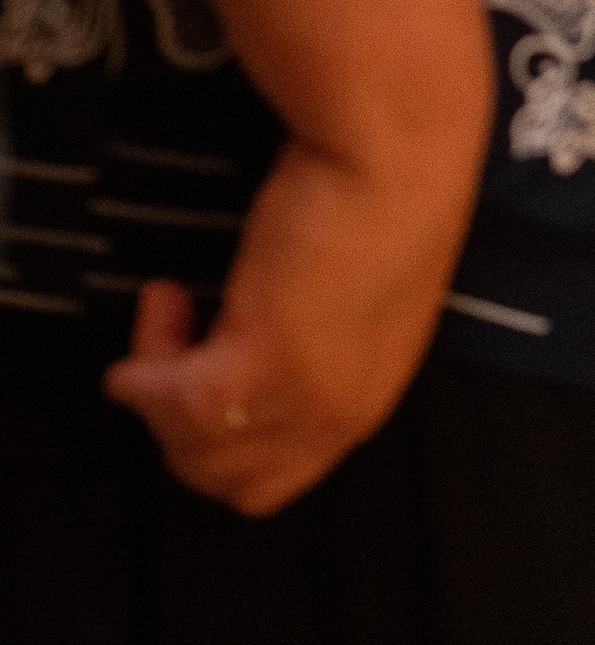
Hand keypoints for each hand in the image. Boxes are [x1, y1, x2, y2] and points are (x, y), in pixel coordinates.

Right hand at [106, 121, 483, 517]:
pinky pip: (177, 405)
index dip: (223, 430)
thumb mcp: (345, 299)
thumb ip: (310, 341)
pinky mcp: (266, 361)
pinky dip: (147, 367)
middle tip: (176, 338)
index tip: (208, 355)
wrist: (397, 162)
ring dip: (160, 390)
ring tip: (171, 308)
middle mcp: (336, 420)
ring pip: (196, 453)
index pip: (273, 478)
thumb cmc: (377, 205)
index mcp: (361, 407)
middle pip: (229, 482)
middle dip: (180, 424)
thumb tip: (248, 338)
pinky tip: (162, 301)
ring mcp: (303, 398)